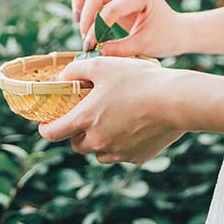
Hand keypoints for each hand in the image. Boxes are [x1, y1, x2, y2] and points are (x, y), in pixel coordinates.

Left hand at [38, 57, 186, 163]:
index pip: (51, 134)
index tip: (46, 124)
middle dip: (77, 132)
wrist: (178, 101)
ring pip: (98, 151)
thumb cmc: (138, 80)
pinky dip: (122, 143)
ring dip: (99, 139)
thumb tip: (63, 77)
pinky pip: (121, 153)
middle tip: (88, 115)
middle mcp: (97, 141)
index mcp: (84, 120)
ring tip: (112, 119)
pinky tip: (133, 125)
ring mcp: (118, 152)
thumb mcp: (102, 65)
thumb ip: (76, 70)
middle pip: (76, 144)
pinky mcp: (137, 157)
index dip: (45, 129)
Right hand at [70, 0, 186, 56]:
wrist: (176, 31)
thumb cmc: (165, 38)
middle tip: (86, 39)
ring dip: (80, 1)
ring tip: (80, 22)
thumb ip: (118, 49)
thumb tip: (94, 51)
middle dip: (86, 17)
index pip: (111, 9)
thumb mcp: (143, 46)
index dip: (96, 29)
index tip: (91, 47)